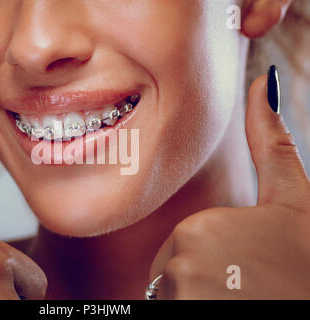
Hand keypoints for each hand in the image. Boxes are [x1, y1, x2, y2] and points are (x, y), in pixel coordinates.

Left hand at [149, 71, 309, 298]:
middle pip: (176, 267)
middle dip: (204, 278)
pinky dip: (187, 306)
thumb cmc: (304, 263)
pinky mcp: (172, 312)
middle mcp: (182, 258)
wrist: (304, 303)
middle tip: (245, 287)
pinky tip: (219, 304)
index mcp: (201, 225)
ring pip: (173, 291)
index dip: (218, 256)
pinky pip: (166, 306)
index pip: (188, 240)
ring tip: (236, 297)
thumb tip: (262, 81)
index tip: (247, 266)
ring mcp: (177, 292)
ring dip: (197, 296)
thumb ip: (272, 147)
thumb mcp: (294, 205)